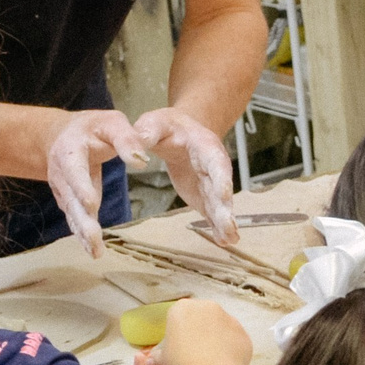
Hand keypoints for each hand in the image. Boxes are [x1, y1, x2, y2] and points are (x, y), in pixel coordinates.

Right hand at [45, 109, 143, 256]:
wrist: (65, 135)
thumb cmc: (95, 127)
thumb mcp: (112, 123)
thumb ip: (127, 138)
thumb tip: (141, 160)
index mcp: (70, 149)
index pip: (74, 169)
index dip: (80, 185)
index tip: (90, 203)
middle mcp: (61, 171)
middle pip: (71, 197)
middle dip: (82, 218)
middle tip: (94, 237)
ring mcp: (62, 188)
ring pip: (72, 212)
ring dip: (82, 232)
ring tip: (96, 252)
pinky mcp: (68, 200)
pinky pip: (74, 218)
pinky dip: (82, 235)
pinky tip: (92, 250)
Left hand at [133, 106, 239, 247]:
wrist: (181, 132)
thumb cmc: (168, 126)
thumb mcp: (154, 123)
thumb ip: (146, 133)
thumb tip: (135, 152)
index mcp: (205, 145)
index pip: (215, 163)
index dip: (220, 179)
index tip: (223, 196)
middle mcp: (214, 167)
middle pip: (221, 188)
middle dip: (225, 207)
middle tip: (228, 226)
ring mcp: (211, 184)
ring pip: (219, 204)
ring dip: (224, 222)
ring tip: (229, 240)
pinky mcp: (205, 197)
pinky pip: (213, 212)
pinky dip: (218, 226)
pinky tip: (224, 241)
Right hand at [157, 295, 251, 364]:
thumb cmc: (180, 363)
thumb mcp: (163, 360)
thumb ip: (158, 357)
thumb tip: (150, 363)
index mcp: (182, 308)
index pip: (180, 316)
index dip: (181, 332)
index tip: (181, 346)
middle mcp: (207, 307)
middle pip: (203, 318)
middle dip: (201, 332)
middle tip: (197, 353)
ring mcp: (228, 318)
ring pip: (221, 328)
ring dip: (218, 339)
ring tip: (212, 361)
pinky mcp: (243, 332)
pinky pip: (235, 340)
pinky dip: (231, 349)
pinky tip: (225, 364)